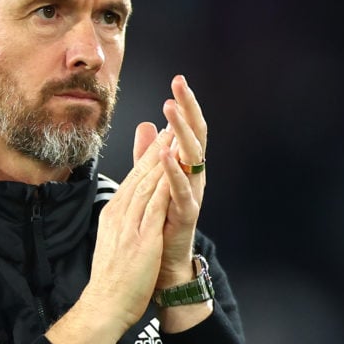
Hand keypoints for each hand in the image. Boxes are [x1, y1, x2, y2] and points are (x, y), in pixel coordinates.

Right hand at [86, 126, 176, 327]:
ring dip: (162, 158)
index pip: (133, 179)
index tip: (160, 137)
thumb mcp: (115, 241)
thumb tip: (126, 206)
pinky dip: (165, 184)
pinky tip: (175, 169)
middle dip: (156, 147)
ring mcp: (129, 224)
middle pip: (140, 175)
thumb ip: (123, 220)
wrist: (104, 305)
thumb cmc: (111, 280)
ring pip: (147, 184)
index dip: (148, 156)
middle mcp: (119, 213)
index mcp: (114, 213)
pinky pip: (155, 206)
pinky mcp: (141, 238)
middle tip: (170, 123)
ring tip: (175, 135)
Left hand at [133, 75, 206, 288]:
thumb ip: (149, 154)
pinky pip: (181, 189)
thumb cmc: (160, 221)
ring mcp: (192, 193)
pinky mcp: (186, 214)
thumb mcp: (152, 181)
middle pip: (195, 135)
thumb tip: (148, 124)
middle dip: (188, 109)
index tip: (178, 79)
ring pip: (192, 157)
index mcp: (187, 166)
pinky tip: (166, 154)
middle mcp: (194, 176)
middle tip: (180, 84)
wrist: (163, 264)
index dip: (185, 105)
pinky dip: (174, 171)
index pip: (188, 129)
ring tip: (170, 109)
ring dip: (181, 132)